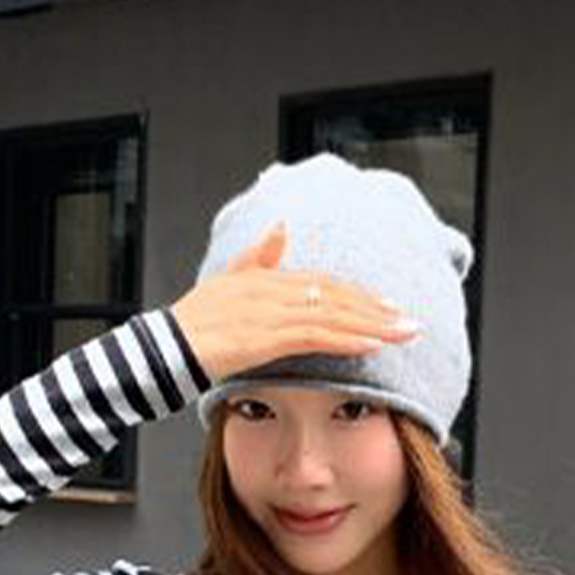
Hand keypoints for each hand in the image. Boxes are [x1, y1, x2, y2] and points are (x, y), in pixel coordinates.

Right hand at [169, 221, 420, 382]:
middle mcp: (273, 290)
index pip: (325, 284)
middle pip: (337, 296)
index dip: (360, 295)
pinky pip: (314, 335)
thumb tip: (281, 226)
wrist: (163, 348)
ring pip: (333, 315)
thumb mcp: (228, 281)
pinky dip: (346, 338)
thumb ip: (257, 255)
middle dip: (377, 310)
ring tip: (403, 334)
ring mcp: (270, 312)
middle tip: (411, 321)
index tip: (389, 305)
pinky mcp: (265, 336)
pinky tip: (371, 344)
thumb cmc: (193, 322)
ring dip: (372, 325)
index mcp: (268, 278)